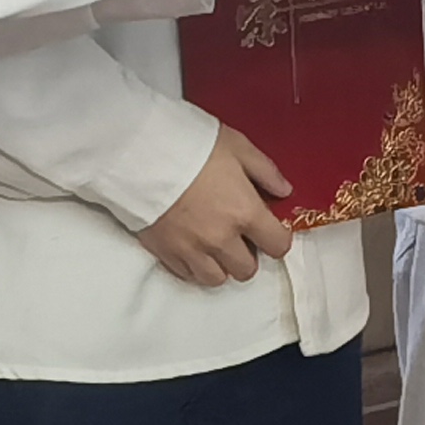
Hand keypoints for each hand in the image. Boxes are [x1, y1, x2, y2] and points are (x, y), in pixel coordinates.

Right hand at [138, 124, 297, 286]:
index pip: (277, 246)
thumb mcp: (238, 146)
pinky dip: (194, 266)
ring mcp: (191, 250)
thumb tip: (284, 191)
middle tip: (239, 235)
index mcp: (244, 212)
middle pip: (247, 270)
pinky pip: (187, 276)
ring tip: (214, 244)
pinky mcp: (165, 254)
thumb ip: (266, 172)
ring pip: (217, 279)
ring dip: (220, 265)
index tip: (270, 229)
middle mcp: (221, 239)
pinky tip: (192, 246)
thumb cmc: (192, 145)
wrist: (140, 153)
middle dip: (248, 255)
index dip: (277, 238)